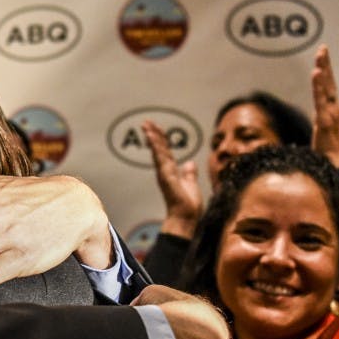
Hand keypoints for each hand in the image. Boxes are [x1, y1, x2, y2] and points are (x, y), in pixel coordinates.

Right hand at [142, 119, 201, 239]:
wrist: (186, 217)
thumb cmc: (188, 205)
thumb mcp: (191, 184)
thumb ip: (189, 174)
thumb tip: (190, 163)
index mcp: (171, 171)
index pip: (166, 151)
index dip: (161, 139)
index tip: (156, 128)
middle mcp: (165, 170)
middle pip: (159, 148)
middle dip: (153, 134)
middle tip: (146, 121)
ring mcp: (164, 172)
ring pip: (158, 151)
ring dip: (152, 137)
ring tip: (146, 125)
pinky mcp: (165, 175)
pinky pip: (160, 157)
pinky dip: (156, 146)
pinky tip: (152, 136)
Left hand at [310, 44, 338, 168]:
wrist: (335, 166)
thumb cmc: (326, 152)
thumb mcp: (320, 133)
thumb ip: (319, 123)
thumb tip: (315, 119)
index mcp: (329, 111)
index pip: (326, 88)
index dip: (324, 73)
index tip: (321, 57)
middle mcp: (332, 109)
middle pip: (328, 83)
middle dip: (325, 65)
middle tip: (322, 48)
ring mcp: (330, 114)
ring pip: (325, 89)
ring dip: (322, 72)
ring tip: (319, 58)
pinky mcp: (325, 120)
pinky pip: (320, 100)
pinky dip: (319, 86)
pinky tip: (317, 73)